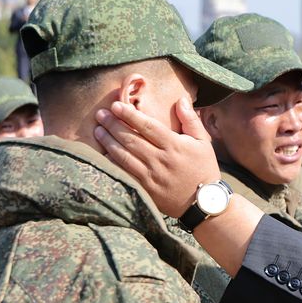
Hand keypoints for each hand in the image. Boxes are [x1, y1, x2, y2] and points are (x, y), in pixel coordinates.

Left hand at [94, 98, 221, 218]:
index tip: (116, 105)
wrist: (203, 203)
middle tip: (100, 114)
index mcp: (174, 145)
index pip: (147, 126)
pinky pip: (125, 174)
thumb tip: (181, 99)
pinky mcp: (146, 189)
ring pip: (124, 156)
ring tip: (97, 130)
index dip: (130, 115)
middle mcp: (161, 160)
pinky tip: (102, 155)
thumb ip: (190, 120)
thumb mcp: (203, 142)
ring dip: (108, 142)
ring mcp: (152, 176)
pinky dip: (112, 164)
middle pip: (131, 139)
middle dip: (113, 125)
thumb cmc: (204, 169)